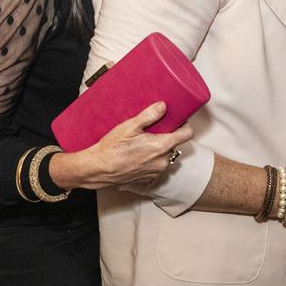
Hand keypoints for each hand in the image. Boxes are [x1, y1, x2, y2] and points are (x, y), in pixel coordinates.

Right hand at [50, 102, 193, 190]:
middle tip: (153, 130)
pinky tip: (137, 154)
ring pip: (164, 156)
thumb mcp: (130, 126)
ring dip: (158, 149)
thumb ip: (149, 116)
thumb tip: (163, 106)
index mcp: (162, 146)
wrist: (98, 169)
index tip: (178, 120)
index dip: (184, 125)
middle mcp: (162, 161)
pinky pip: (155, 166)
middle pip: (174, 145)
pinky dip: (150, 160)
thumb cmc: (112, 148)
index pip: (187, 134)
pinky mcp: (148, 178)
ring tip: (142, 143)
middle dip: (167, 137)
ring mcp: (156, 171)